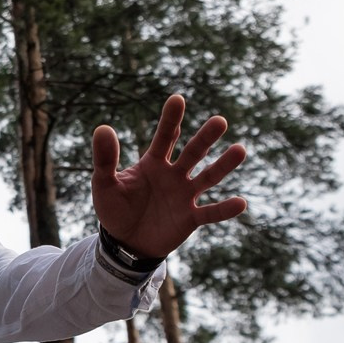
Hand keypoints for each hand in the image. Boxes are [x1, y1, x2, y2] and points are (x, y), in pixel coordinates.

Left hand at [90, 96, 246, 260]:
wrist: (124, 243)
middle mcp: (173, 175)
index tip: (177, 99)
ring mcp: (184, 195)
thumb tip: (102, 128)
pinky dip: (224, 209)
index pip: (165, 137)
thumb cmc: (114, 209)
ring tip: (240, 150)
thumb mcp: (104, 184)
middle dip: (205, 137)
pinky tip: (240, 203)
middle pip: (193, 152)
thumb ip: (104, 159)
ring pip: (208, 177)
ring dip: (223, 165)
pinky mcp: (190, 218)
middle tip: (219, 121)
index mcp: (153, 162)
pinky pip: (210, 213)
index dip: (171, 120)